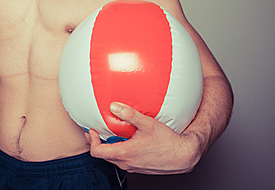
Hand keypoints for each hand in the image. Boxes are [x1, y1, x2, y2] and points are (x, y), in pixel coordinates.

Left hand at [86, 102, 202, 174]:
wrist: (183, 156)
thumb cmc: (167, 142)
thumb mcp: (148, 124)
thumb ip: (130, 115)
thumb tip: (114, 106)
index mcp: (124, 153)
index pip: (97, 151)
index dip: (91, 140)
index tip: (92, 130)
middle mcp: (126, 163)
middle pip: (103, 155)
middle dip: (98, 142)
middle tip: (98, 130)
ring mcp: (132, 167)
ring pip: (113, 158)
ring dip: (110, 147)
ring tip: (112, 134)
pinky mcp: (138, 167)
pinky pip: (124, 160)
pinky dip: (120, 150)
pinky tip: (128, 140)